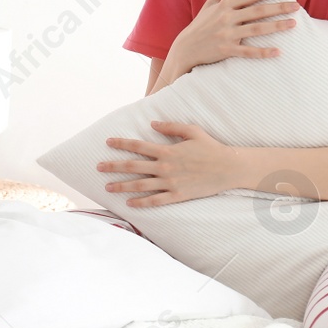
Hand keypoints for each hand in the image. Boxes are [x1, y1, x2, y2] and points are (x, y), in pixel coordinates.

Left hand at [97, 121, 252, 206]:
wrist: (229, 168)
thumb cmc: (211, 147)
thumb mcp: (192, 131)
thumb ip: (171, 126)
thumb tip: (152, 123)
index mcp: (167, 150)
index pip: (137, 146)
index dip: (121, 144)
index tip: (107, 142)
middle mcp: (165, 167)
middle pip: (133, 166)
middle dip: (113, 167)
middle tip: (97, 167)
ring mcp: (170, 183)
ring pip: (140, 185)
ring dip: (122, 186)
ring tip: (107, 187)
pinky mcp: (178, 195)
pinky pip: (156, 201)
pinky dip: (141, 203)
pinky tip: (129, 203)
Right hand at [168, 0, 298, 71]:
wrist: (185, 48)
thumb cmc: (200, 25)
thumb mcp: (208, 4)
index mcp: (224, 5)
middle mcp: (226, 18)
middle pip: (257, 11)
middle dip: (278, 7)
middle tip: (297, 6)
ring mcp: (227, 34)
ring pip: (256, 29)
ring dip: (276, 26)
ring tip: (293, 24)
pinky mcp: (226, 50)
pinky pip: (248, 52)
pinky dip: (263, 52)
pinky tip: (278, 52)